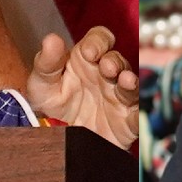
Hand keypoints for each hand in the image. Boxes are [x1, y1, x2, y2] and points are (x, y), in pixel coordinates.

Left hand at [24, 25, 139, 148]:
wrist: (58, 142)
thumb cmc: (53, 106)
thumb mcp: (41, 85)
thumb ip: (46, 62)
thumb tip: (51, 39)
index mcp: (87, 61)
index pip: (99, 40)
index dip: (98, 41)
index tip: (89, 51)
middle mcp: (106, 76)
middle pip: (117, 60)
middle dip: (114, 61)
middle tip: (107, 68)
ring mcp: (118, 98)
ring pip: (131, 85)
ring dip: (130, 82)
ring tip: (125, 81)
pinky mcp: (126, 122)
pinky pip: (137, 117)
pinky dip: (139, 114)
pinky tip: (134, 113)